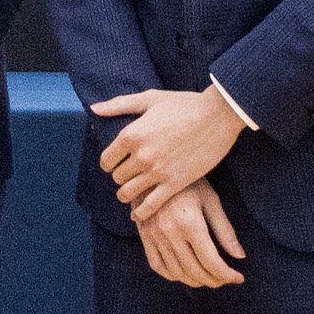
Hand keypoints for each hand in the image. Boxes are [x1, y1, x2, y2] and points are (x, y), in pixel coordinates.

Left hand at [93, 83, 248, 216]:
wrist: (219, 115)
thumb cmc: (184, 104)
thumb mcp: (149, 99)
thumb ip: (119, 105)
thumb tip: (94, 109)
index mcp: (131, 134)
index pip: (106, 160)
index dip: (109, 163)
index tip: (116, 163)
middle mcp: (141, 155)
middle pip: (117, 177)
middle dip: (120, 176)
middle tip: (128, 176)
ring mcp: (158, 171)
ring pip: (128, 193)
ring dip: (127, 194)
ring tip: (133, 192)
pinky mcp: (176, 183)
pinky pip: (150, 205)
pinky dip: (141, 213)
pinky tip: (139, 214)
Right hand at [136, 180, 247, 289]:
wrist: (155, 168)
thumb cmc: (189, 182)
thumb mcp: (211, 200)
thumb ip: (225, 230)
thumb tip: (240, 256)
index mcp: (190, 223)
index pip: (211, 262)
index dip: (227, 275)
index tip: (238, 278)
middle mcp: (170, 232)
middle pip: (194, 270)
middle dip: (214, 280)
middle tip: (225, 279)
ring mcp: (154, 235)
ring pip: (176, 272)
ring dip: (194, 281)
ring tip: (208, 278)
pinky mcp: (144, 235)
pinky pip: (156, 265)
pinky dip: (172, 275)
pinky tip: (185, 273)